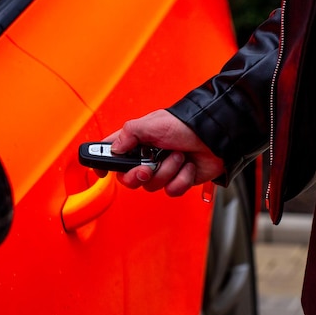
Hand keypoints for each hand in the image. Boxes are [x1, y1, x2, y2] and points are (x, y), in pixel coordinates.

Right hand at [101, 109, 224, 196]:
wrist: (215, 136)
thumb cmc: (186, 124)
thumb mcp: (153, 123)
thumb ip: (129, 134)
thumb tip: (114, 149)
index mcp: (137, 141)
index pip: (111, 153)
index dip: (102, 163)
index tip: (100, 172)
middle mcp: (147, 157)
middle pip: (128, 178)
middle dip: (138, 175)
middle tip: (147, 167)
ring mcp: (163, 170)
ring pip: (152, 186)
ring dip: (167, 171)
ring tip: (178, 156)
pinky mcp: (179, 180)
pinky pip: (172, 190)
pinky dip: (181, 179)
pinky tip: (188, 166)